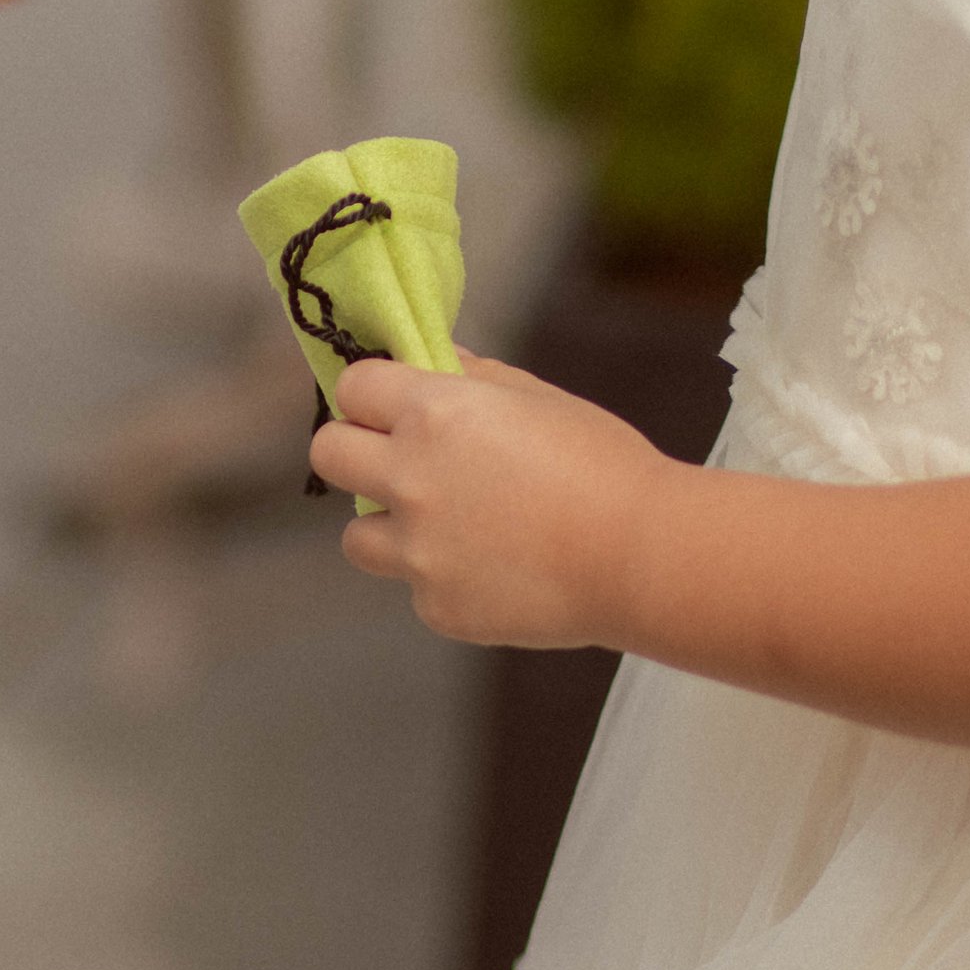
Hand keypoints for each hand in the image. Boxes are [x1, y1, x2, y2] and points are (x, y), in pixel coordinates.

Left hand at [312, 351, 674, 649]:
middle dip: (354, 450)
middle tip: (396, 461)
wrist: (641, 557)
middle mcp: (411, 480)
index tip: (391, 405)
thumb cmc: (602, 464)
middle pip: (328, 454)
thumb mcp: (537, 397)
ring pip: (357, 537)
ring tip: (446, 527)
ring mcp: (419, 552)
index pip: (353, 386)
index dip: (371, 394)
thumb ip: (471, 377)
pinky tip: (497, 569)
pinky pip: (416, 587)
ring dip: (388, 526)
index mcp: (434, 414)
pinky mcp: (437, 608)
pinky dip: (444, 578)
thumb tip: (429, 360)